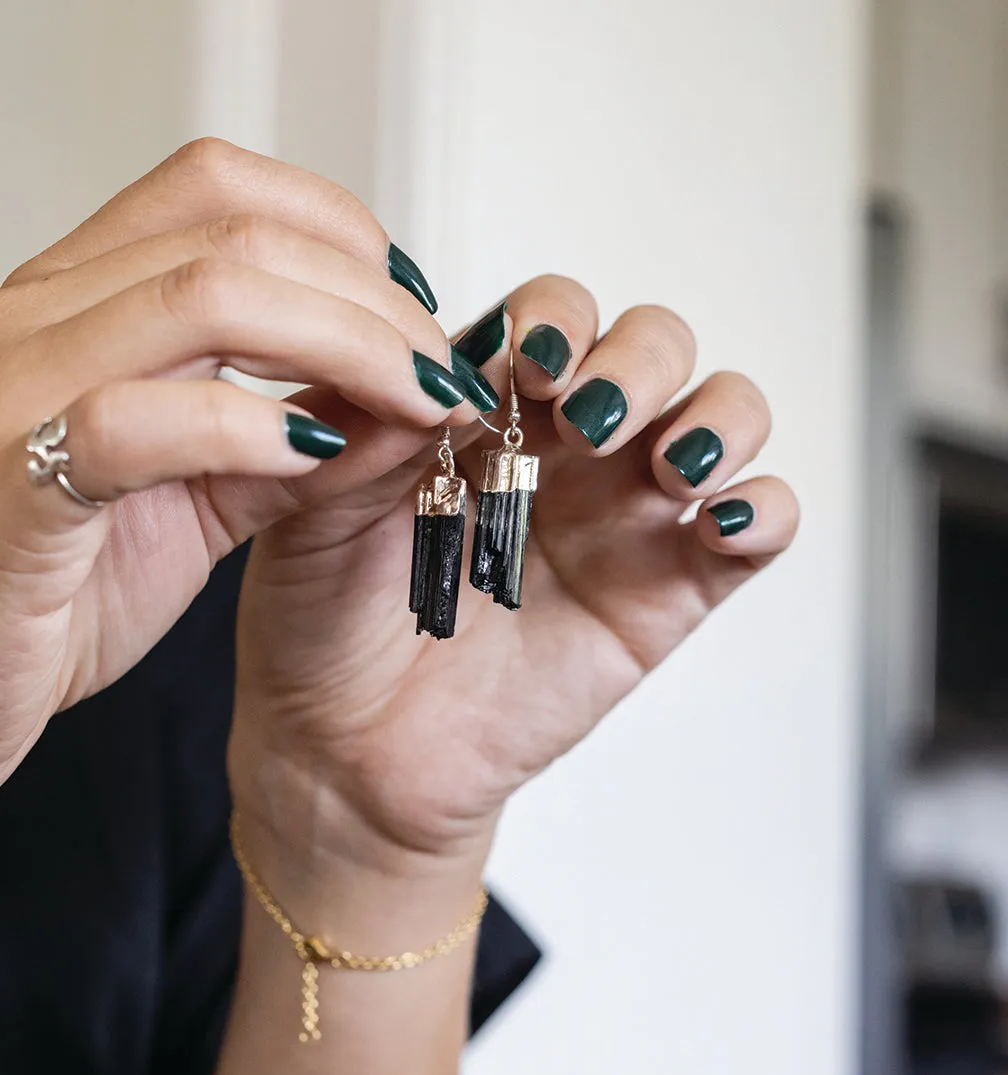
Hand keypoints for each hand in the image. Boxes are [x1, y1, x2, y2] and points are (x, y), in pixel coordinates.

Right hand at [0, 139, 485, 819]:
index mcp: (82, 299)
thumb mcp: (208, 494)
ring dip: (344, 345)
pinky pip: (140, 420)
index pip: (222, 189)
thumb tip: (411, 400)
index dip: (341, 229)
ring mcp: (18, 388)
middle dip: (372, 299)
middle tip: (440, 367)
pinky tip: (313, 458)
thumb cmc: (66, 581)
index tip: (413, 304)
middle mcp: (41, 316)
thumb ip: (300, 441)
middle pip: (237, 234)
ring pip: (203, 298)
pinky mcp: (17, 481)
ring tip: (415, 403)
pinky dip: (251, 430)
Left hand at [229, 276, 798, 891]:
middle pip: (653, 347)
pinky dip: (766, 509)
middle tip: (589, 419)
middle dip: (639, 360)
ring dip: (717, 417)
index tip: (525, 366)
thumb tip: (438, 371)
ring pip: (724, 417)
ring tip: (665, 464)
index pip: (553, 317)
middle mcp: (566, 450)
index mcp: (485, 413)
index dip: (555, 319)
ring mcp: (624, 518)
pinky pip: (755, 530)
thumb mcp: (313, 515)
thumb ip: (366, 434)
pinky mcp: (667, 593)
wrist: (349, 751)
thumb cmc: (321, 623)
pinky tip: (719, 522)